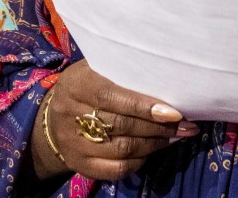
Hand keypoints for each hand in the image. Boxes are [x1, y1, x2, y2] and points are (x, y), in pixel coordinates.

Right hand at [32, 61, 199, 180]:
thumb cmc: (86, 85)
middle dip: (158, 127)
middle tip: (186, 126)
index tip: (175, 112)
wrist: (52, 118)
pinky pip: (115, 169)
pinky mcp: (78, 165)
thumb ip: (123, 70)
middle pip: (121, 125)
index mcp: (77, 84)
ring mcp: (73, 143)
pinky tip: (154, 151)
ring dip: (155, 144)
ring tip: (177, 136)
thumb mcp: (96, 68)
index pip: (112, 96)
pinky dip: (139, 161)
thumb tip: (167, 76)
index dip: (144, 106)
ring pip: (122, 149)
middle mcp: (70, 114)